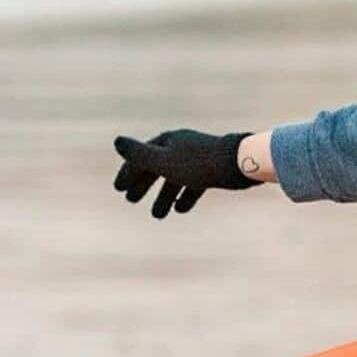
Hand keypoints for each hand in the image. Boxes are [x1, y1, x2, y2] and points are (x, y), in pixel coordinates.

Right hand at [112, 128, 256, 218]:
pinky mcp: (213, 170)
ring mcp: (197, 159)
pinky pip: (194, 184)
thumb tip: (116, 141)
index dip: (128, 172)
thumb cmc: (199, 163)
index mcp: (168, 141)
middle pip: (156, 166)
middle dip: (142, 183)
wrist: (239, 163)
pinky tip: (180, 209)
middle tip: (131, 200)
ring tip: (157, 215)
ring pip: (175, 178)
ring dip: (163, 196)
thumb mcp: (164, 161)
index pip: (141, 155)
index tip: (118, 189)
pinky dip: (185, 196)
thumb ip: (139, 155)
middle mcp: (181, 147)